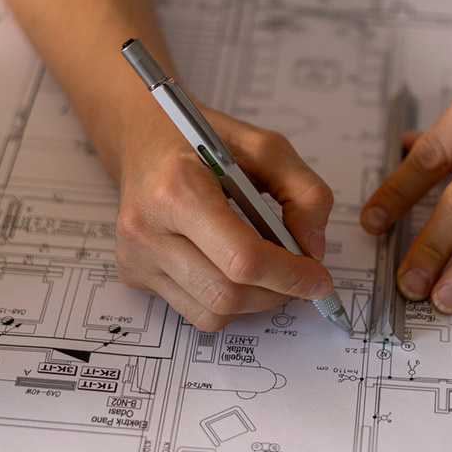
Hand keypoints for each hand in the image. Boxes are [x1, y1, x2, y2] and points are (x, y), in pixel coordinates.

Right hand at [113, 102, 334, 330]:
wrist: (145, 139)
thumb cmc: (203, 140)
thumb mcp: (265, 146)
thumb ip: (304, 191)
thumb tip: (314, 248)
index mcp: (177, 189)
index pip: (242, 258)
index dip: (289, 274)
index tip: (318, 277)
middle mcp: (147, 227)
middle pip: (227, 293)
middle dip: (276, 292)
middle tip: (300, 276)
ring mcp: (135, 256)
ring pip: (211, 312)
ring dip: (254, 301)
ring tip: (268, 271)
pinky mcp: (133, 274)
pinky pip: (193, 310)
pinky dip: (226, 301)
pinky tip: (231, 268)